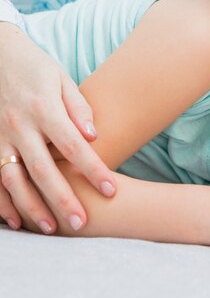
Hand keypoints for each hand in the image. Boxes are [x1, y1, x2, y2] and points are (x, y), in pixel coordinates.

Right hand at [0, 24, 116, 233]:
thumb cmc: (36, 68)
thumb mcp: (61, 79)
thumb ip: (78, 108)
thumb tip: (94, 137)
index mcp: (43, 109)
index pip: (74, 146)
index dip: (93, 169)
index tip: (111, 188)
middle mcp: (20, 126)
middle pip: (44, 170)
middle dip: (64, 199)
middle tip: (82, 222)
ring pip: (14, 180)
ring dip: (32, 207)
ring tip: (51, 228)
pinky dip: (2, 202)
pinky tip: (16, 220)